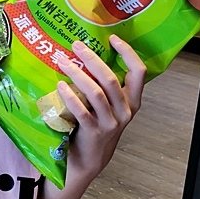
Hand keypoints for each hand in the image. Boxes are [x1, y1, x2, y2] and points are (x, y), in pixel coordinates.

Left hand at [57, 35, 144, 182]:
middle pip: (111, 79)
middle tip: (76, 45)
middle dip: (92, 59)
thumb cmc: (94, 127)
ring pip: (96, 93)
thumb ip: (102, 86)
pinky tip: (60, 85)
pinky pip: (82, 110)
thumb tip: (83, 56)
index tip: (113, 38)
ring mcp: (111, 122)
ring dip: (78, 75)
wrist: (88, 160)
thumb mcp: (106, 107)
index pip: (139, 72)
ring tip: (62, 62)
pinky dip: (70, 96)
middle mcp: (125, 110)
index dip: (128, 53)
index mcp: (132, 101)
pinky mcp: (95, 132)